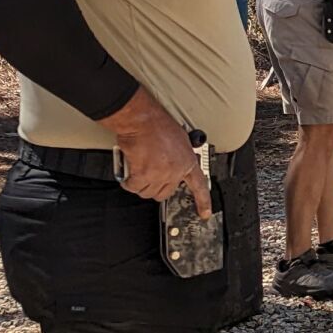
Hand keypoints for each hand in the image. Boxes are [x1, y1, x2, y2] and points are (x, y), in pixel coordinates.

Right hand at [103, 88, 211, 215]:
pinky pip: (133, 187)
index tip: (204, 213)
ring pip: (147, 192)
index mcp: (188, 161)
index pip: (199, 185)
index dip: (203, 201)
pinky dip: (128, 182)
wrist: (143, 119)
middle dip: (154, 187)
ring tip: (137, 168)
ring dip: (139, 184)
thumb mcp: (179, 140)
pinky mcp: (143, 174)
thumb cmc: (158, 124)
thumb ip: (178, 157)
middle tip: (147, 176)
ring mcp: (160, 174)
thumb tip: (172, 164)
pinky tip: (128, 172)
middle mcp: (176, 170)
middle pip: (165, 193)